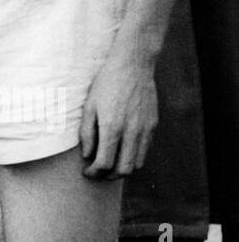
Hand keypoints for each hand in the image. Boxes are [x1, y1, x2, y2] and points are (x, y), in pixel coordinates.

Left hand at [78, 47, 156, 178]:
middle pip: (123, 170)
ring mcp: (145, 129)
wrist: (132, 65)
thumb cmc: (106, 83)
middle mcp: (132, 131)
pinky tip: (123, 150)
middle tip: (98, 172)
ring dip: (123, 169)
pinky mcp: (153, 125)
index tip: (87, 172)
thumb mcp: (90, 105)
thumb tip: (87, 155)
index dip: (94, 172)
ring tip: (111, 164)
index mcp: (112, 127)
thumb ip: (87, 132)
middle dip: (109, 176)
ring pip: (137, 163)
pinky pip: (145, 150)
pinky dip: (133, 156)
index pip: (105, 163)